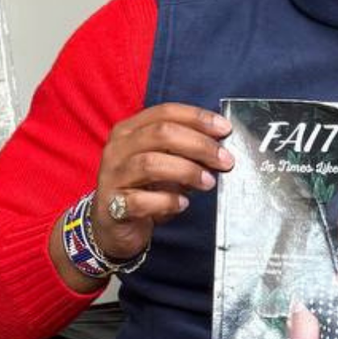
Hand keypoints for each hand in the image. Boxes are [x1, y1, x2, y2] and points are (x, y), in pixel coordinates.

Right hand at [93, 104, 234, 263]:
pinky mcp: (113, 206)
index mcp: (129, 130)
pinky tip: (182, 204)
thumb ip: (185, 153)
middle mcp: (118, 148)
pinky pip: (142, 201)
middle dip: (199, 145)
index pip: (165, 113)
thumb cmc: (143, 190)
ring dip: (187, 171)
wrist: (113, 225)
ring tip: (208, 182)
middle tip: (224, 160)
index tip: (225, 129)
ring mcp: (113, 176)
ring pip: (151, 164)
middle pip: (161, 134)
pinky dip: (168, 201)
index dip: (197, 118)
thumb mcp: (164, 164)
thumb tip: (219, 149)